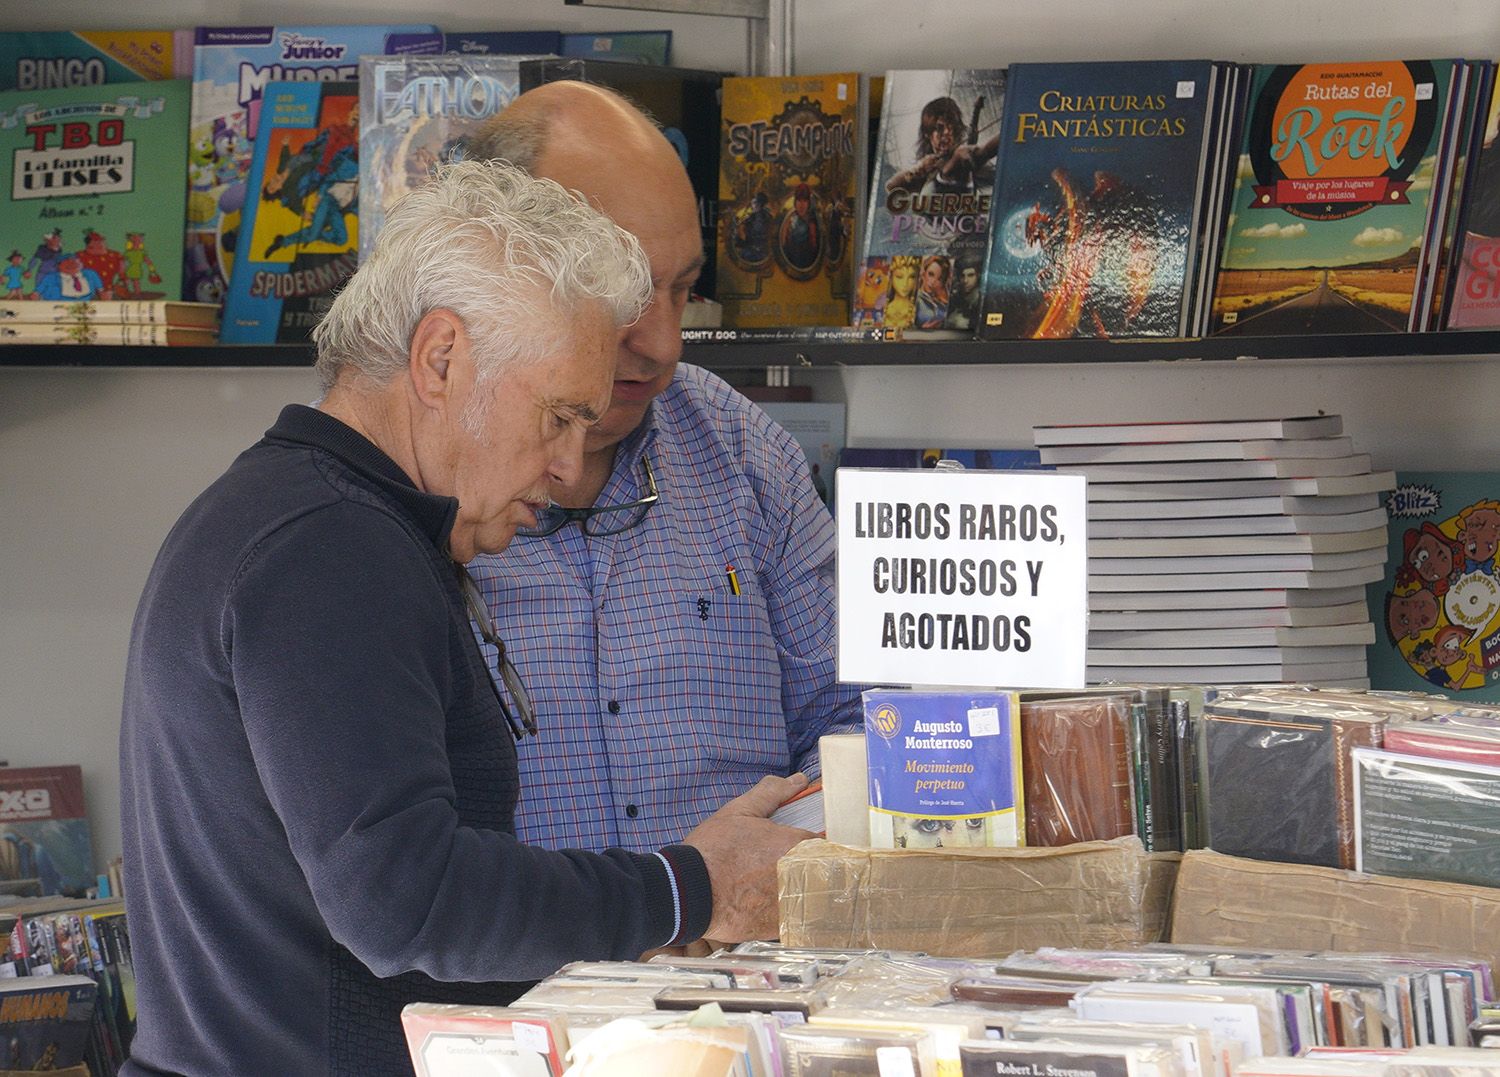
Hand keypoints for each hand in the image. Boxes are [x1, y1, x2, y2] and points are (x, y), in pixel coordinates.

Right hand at [683, 773, 813, 943]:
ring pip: (809, 897)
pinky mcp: (780, 927)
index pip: (822, 843)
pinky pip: (794, 918)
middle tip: (773, 868)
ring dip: (797, 891)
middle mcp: (800, 875)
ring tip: (765, 888)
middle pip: (820, 871)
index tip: (792, 847)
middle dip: (804, 868)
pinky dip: (783, 912)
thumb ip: (772, 793)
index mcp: (795, 844)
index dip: (808, 844)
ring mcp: (792, 903)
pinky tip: (762, 906)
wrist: (689, 892)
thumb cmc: (713, 851)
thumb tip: (798, 781)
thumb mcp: (739, 812)